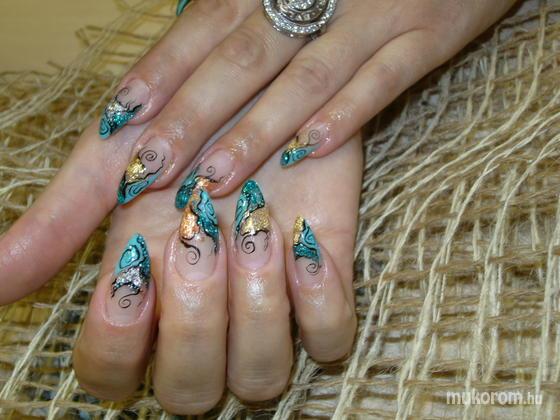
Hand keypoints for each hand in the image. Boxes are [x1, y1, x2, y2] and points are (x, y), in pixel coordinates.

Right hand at [0, 97, 361, 413]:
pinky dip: (319, 305)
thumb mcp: (116, 160)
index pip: (114, 374)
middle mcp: (206, 311)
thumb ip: (60, 222)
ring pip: (261, 377)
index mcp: (147, 290)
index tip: (132, 279)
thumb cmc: (186, 120)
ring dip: (256, 311)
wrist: (265, 83)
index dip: (117, 348)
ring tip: (256, 230)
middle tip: (199, 241)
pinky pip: (329, 340)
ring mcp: (268, 301)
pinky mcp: (325, 279)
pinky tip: (301, 241)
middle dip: (194, 327)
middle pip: (191, 390)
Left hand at [97, 0, 515, 206]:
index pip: (205, 24)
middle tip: (150, 168)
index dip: (162, 71)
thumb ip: (248, 10)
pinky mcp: (426, 33)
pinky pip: (383, 79)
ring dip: (257, 129)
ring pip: (305, 76)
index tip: (122, 119)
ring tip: (215, 178)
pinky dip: (347, 114)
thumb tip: (192, 50)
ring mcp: (372, 13)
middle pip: (242, 58)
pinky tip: (311, 150)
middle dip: (192, 115)